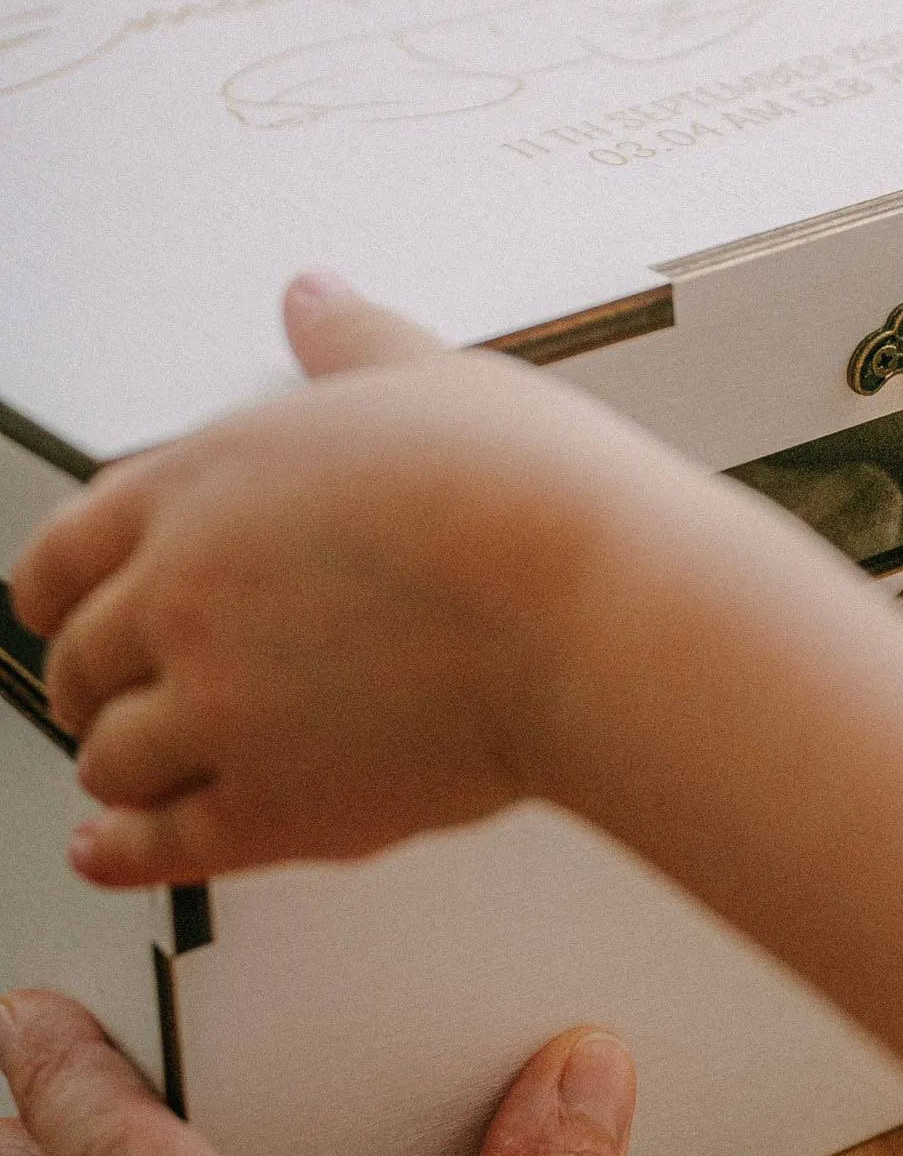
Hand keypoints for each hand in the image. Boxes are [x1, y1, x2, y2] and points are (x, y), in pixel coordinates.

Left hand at [5, 275, 719, 887]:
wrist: (595, 612)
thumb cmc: (534, 500)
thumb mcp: (432, 379)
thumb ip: (352, 344)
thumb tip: (317, 300)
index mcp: (202, 483)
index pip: (62, 546)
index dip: (54, 587)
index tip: (59, 607)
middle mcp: (184, 595)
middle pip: (78, 657)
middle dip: (94, 678)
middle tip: (122, 687)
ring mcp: (218, 708)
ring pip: (110, 758)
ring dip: (121, 765)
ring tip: (149, 765)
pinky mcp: (271, 805)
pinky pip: (162, 845)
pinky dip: (130, 855)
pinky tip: (120, 850)